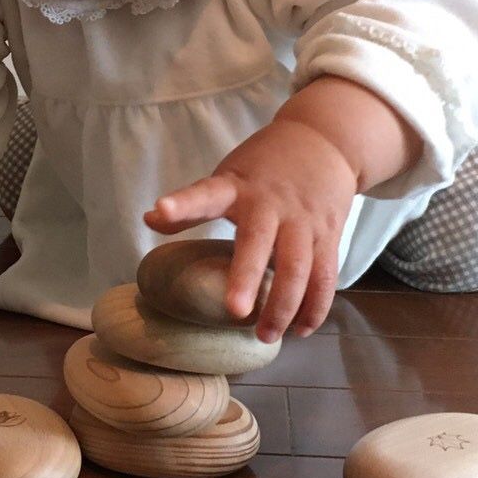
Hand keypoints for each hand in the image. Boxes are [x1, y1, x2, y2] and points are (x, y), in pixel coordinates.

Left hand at [144, 117, 356, 341]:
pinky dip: (314, 306)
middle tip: (235, 312)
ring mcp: (303, 220)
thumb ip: (194, 203)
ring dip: (284, 306)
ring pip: (299, 267)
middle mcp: (271, 203)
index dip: (182, 205)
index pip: (205, 194)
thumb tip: (148, 220)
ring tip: (264, 336)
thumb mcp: (227, 176)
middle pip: (259, 241)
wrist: (324, 141)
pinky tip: (300, 330)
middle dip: (247, 277)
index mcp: (237, 187)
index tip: (160, 211)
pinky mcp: (329, 234)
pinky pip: (325, 275)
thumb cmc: (265, 167)